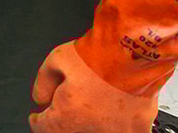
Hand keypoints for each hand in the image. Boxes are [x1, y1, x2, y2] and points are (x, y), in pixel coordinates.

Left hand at [29, 42, 155, 132]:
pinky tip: (117, 109)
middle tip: (72, 101)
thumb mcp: (57, 60)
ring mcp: (117, 132)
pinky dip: (117, 123)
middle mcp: (91, 129)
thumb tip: (40, 97)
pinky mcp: (139, 129)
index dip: (38, 119)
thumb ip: (43, 83)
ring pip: (96, 130)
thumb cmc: (100, 54)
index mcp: (67, 116)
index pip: (44, 128)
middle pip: (70, 130)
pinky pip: (123, 130)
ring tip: (96, 99)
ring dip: (92, 121)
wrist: (134, 52)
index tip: (38, 116)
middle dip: (67, 118)